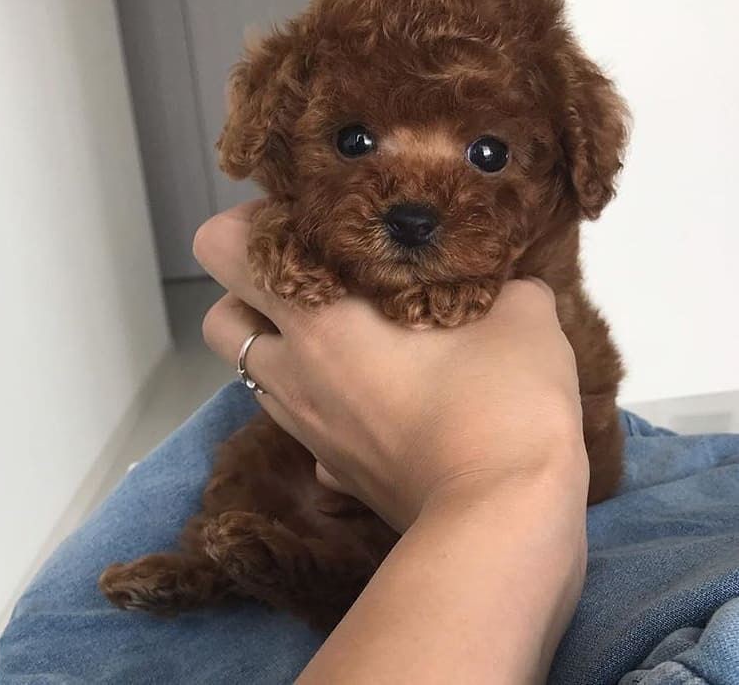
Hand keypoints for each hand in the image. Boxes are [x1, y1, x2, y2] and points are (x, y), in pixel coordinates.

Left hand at [194, 202, 588, 531]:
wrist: (503, 518)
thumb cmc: (501, 400)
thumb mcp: (521, 315)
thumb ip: (503, 285)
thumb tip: (507, 289)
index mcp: (317, 316)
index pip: (224, 249)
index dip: (247, 224)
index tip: (302, 222)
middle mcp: (292, 371)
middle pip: (218, 320)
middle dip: (249, 294)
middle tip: (313, 282)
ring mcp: (305, 427)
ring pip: (253, 374)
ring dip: (282, 348)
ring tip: (343, 335)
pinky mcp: (331, 468)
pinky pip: (300, 422)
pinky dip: (319, 403)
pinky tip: (372, 396)